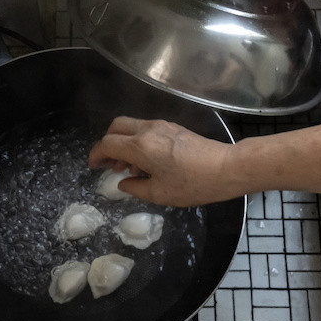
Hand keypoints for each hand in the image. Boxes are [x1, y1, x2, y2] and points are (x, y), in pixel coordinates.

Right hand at [87, 116, 241, 206]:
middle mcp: (148, 130)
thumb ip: (135, 187)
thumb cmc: (193, 184)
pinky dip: (137, 142)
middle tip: (109, 165)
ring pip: (131, 126)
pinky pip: (145, 129)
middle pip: (115, 127)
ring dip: (123, 143)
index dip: (96, 155)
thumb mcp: (160, 194)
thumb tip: (123, 183)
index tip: (93, 167)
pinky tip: (146, 162)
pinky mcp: (173, 127)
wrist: (226, 168)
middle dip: (107, 144)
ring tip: (129, 168)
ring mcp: (162, 126)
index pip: (107, 143)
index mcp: (141, 146)